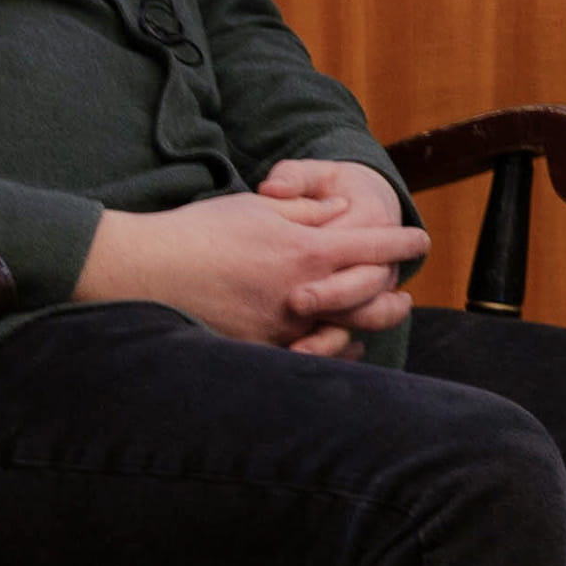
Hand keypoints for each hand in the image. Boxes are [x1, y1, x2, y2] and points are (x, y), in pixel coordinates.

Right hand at [79, 188, 427, 351]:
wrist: (144, 270)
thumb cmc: (201, 231)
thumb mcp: (259, 209)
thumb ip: (308, 212)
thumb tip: (344, 212)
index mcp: (305, 252)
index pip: (372, 248)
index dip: (401, 243)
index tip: (421, 240)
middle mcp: (300, 294)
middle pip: (370, 301)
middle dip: (393, 296)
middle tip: (405, 294)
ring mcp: (280, 328)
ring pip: (342, 334)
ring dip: (364, 326)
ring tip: (376, 320)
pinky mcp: (258, 350)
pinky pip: (307, 356)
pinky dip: (327, 349)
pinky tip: (334, 343)